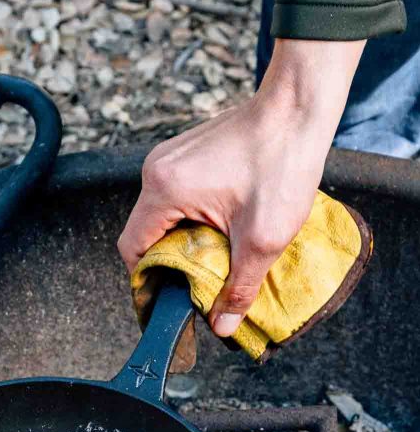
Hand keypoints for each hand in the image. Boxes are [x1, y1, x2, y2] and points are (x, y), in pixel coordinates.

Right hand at [118, 38, 364, 336]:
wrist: (298, 105)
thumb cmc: (282, 162)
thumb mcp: (263, 238)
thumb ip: (240, 287)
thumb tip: (223, 326)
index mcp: (164, 190)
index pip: (132, 250)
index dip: (147, 282)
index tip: (169, 300)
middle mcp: (157, 171)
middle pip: (145, 234)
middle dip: (171, 263)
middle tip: (200, 282)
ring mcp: (169, 157)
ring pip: (162, 216)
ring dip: (184, 241)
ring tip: (216, 255)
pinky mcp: (186, 153)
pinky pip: (176, 196)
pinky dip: (192, 218)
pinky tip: (223, 225)